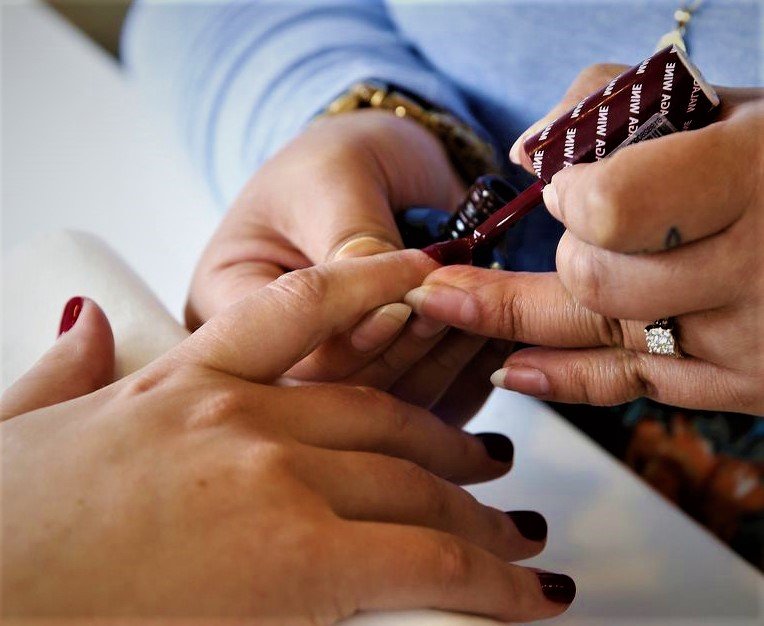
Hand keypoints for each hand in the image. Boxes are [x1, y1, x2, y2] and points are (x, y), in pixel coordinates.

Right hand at [2, 253, 573, 622]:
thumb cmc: (2, 523)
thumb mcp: (24, 423)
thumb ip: (66, 366)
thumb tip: (83, 320)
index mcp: (187, 379)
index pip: (303, 307)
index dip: (372, 283)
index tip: (421, 276)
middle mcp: (246, 417)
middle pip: (386, 422)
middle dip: (450, 449)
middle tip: (492, 468)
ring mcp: (277, 482)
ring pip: (417, 487)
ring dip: (479, 514)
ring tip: (518, 533)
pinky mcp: (299, 561)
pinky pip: (426, 562)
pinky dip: (489, 581)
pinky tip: (526, 596)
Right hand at [185, 110, 501, 423]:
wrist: (376, 164)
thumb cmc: (335, 162)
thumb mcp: (333, 178)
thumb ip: (352, 235)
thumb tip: (391, 299)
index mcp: (230, 306)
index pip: (280, 350)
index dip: (347, 335)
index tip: (403, 301)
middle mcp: (274, 356)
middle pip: (333, 394)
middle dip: (400, 354)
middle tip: (452, 308)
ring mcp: (333, 374)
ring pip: (383, 410)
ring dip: (438, 368)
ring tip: (480, 319)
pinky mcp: (381, 384)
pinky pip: (422, 405)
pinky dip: (461, 380)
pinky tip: (487, 343)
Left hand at [403, 65, 762, 414]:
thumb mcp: (718, 106)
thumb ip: (609, 103)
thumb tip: (526, 151)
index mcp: (749, 176)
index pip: (613, 208)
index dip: (573, 197)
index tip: (569, 186)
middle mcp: (752, 269)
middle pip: (594, 281)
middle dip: (565, 252)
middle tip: (565, 231)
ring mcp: (744, 340)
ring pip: (597, 334)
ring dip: (521, 313)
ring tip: (454, 302)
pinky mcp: (733, 384)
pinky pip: (627, 385)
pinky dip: (559, 378)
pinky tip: (507, 368)